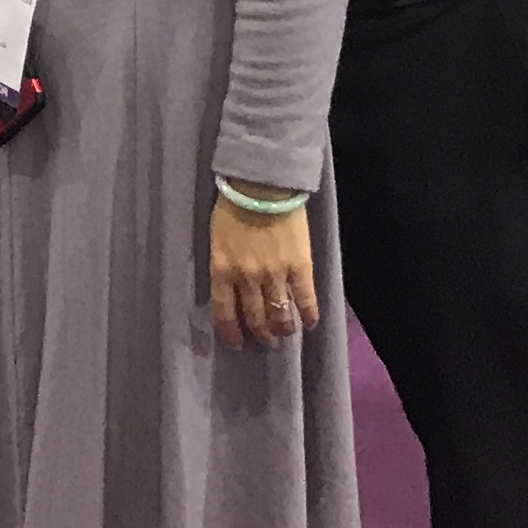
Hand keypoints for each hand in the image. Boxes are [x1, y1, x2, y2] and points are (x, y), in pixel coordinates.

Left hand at [208, 194, 319, 348]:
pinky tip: (310, 323)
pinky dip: (308, 315)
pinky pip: (305, 299)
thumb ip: (224, 264)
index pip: (224, 312)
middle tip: (266, 341)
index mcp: (223, 269)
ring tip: (286, 333)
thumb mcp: (217, 239)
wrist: (263, 185)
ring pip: (281, 314)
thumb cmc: (234, 206)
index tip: (236, 343)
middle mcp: (248, 278)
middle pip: (255, 318)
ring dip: (283, 328)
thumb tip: (230, 287)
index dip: (230, 332)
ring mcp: (275, 274)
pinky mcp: (299, 266)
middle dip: (261, 334)